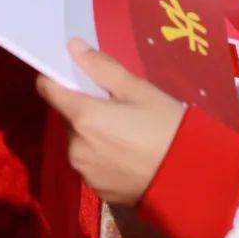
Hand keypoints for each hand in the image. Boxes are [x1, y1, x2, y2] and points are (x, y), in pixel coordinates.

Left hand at [36, 39, 184, 205]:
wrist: (191, 178)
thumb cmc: (166, 127)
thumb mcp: (138, 89)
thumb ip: (101, 67)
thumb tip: (73, 47)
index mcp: (82, 117)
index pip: (47, 89)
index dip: (56, 78)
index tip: (74, 75)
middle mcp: (75, 147)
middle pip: (67, 116)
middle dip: (84, 108)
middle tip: (116, 105)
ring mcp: (85, 172)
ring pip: (79, 141)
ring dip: (92, 133)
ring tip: (126, 131)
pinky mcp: (96, 191)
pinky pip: (90, 163)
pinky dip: (101, 155)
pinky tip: (127, 154)